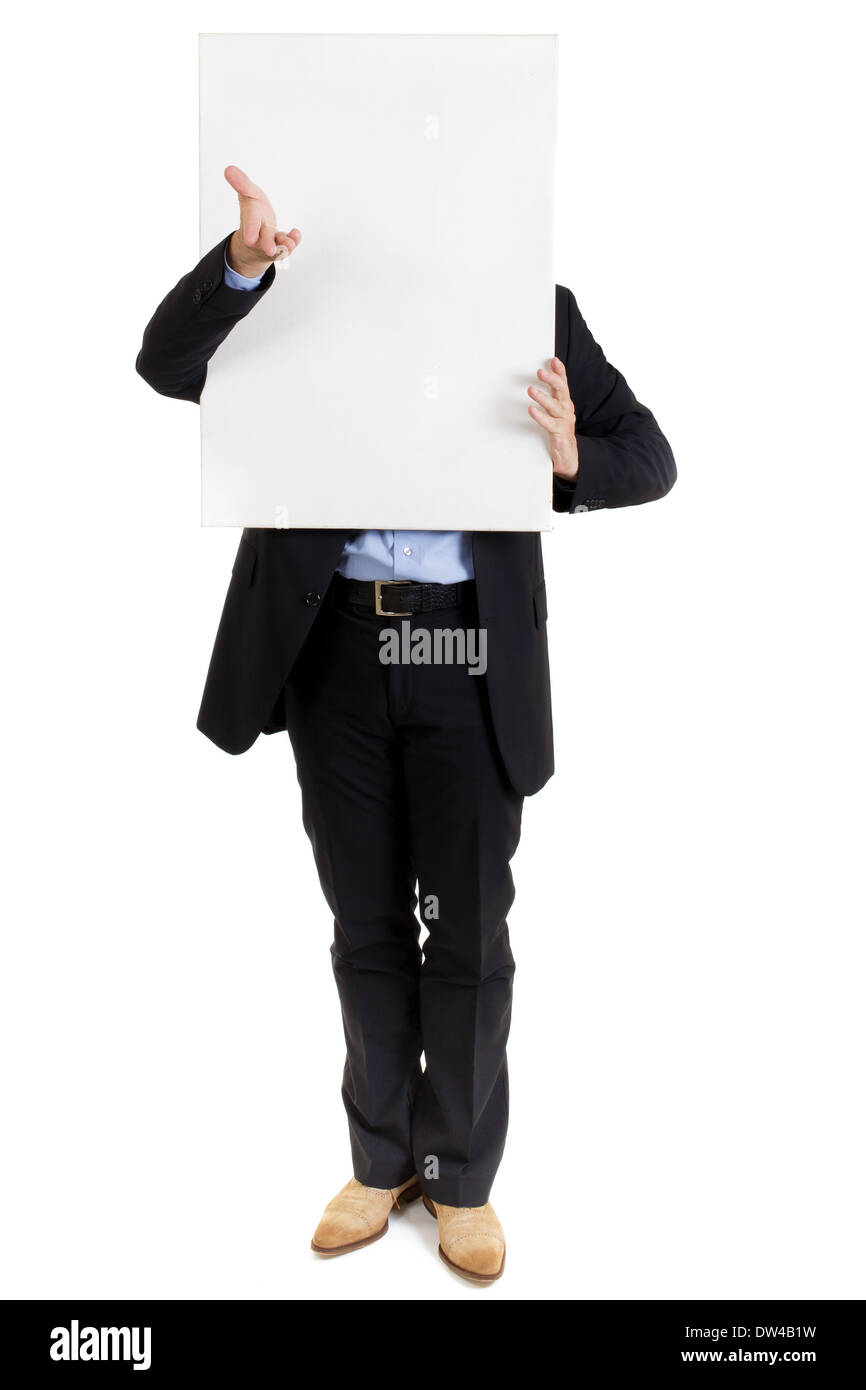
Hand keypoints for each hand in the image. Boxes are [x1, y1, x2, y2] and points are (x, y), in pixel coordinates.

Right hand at [223, 165, 301, 276]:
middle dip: (267, 243)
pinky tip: (296, 234)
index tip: (250, 241)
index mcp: (250, 216)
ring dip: (284, 245)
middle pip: (264, 237)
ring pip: (278, 244)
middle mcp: (260, 232)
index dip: (251, 229)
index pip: (250, 220)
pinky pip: (288, 243)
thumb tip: (229, 169)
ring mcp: (271, 240)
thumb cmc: (253, 211)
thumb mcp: (248, 193)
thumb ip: (242, 184)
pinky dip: (294, 240)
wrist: (254, 238)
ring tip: (290, 245)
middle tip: (270, 251)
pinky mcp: (281, 244)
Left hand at [528, 357, 578, 479]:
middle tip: (540, 372)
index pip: (563, 384)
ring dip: (543, 397)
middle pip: (561, 391)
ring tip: (531, 390)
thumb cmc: (559, 434)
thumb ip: (548, 401)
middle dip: (552, 379)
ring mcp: (564, 422)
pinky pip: (549, 424)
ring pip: (555, 406)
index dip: (560, 372)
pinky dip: (540, 416)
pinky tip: (532, 410)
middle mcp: (566, 411)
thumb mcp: (554, 415)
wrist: (569, 459)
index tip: (553, 360)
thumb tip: (533, 386)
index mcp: (565, 404)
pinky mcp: (560, 434)